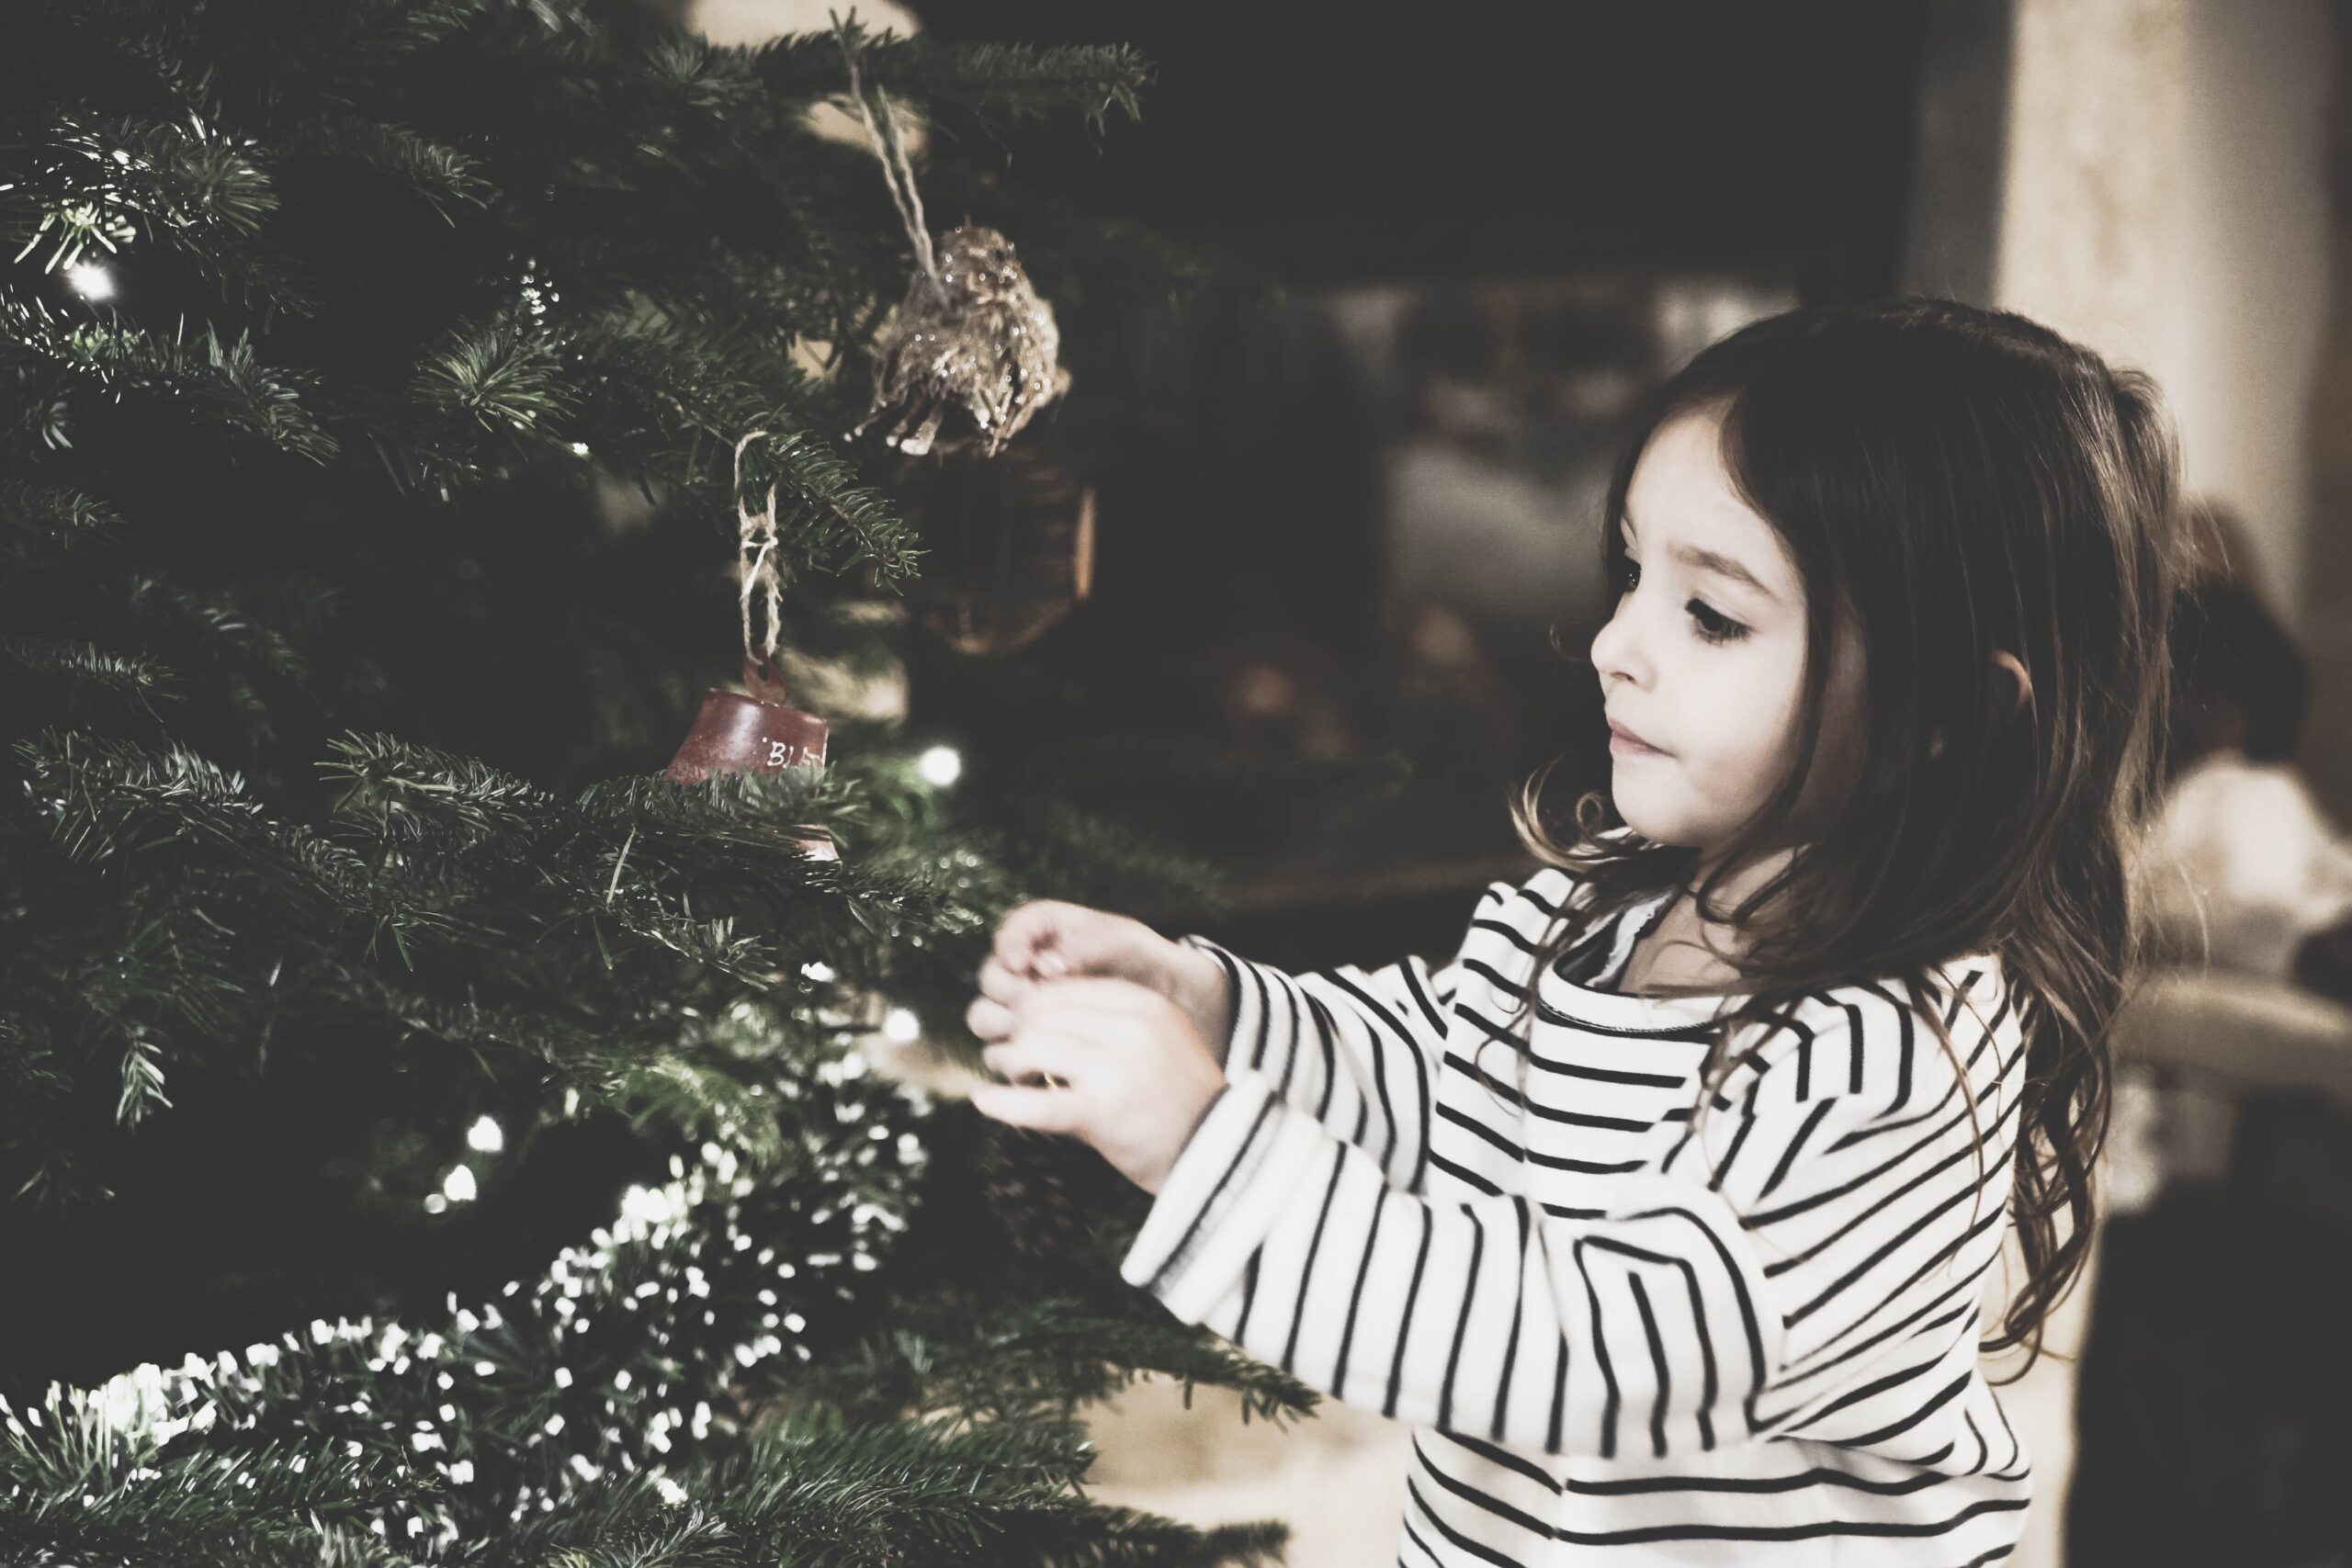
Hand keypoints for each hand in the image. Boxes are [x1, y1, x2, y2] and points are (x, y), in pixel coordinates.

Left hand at [967, 975, 1228, 1195]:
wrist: (1221, 1154)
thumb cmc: (1180, 1101)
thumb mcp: (1158, 1040)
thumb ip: (1109, 1023)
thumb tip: (1037, 1016)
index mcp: (1144, 1005)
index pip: (1064, 990)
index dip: (1033, 1008)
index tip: (1024, 1028)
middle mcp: (1130, 1028)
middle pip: (1043, 1014)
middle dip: (1018, 1032)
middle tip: (1011, 1057)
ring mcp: (1116, 1068)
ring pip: (1033, 1046)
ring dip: (1009, 1062)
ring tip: (1011, 1078)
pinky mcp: (1102, 1112)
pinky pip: (1037, 1104)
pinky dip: (1003, 1103)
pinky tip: (985, 1101)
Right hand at [970, 899, 1232, 1063]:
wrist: (1171, 1004)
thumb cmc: (1146, 962)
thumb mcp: (1123, 944)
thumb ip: (1086, 949)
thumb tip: (1047, 967)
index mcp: (1046, 931)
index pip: (1011, 932)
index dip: (1009, 945)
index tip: (1022, 962)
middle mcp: (1028, 970)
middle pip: (991, 977)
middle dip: (1005, 988)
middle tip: (1028, 1000)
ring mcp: (1027, 1008)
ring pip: (986, 1016)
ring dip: (1000, 1023)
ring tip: (1029, 1032)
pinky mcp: (1031, 1044)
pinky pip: (1003, 1052)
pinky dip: (1011, 1056)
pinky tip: (1033, 1058)